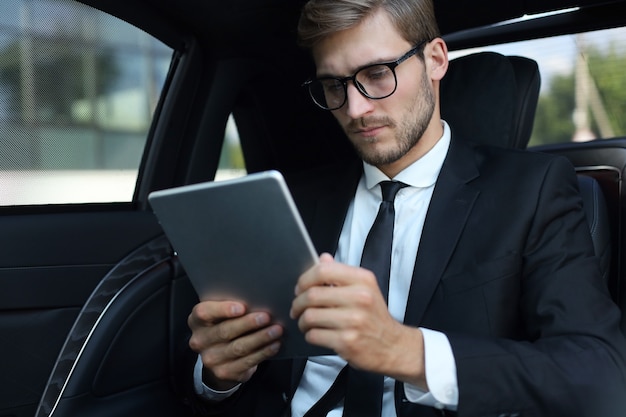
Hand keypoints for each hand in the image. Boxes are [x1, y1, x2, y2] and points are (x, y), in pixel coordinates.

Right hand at [188, 300, 282, 389]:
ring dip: (261, 338)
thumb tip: (257, 298)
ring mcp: (211, 359)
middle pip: (225, 331)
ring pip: (238, 347)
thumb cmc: (224, 326)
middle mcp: (200, 340)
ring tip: (276, 330)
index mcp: (197, 321)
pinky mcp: (224, 372)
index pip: (204, 313)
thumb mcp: (221, 315)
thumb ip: (232, 306)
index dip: (223, 309)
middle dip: (248, 323)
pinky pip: (247, 362)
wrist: (218, 358)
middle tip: (267, 317)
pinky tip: (275, 344)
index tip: (242, 307)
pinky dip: (264, 352)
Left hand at [290, 253, 426, 387]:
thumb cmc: (374, 317)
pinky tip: (316, 333)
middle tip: (297, 308)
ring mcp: (354, 321)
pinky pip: (314, 335)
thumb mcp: (365, 289)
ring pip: (310, 316)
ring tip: (306, 322)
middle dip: (298, 302)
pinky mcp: (347, 341)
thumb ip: (341, 274)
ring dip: (302, 320)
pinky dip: (309, 335)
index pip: (323, 271)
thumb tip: (323, 258)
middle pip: (313, 294)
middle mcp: (360, 298)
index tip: (300, 288)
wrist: (393, 346)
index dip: (305, 279)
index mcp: (363, 280)